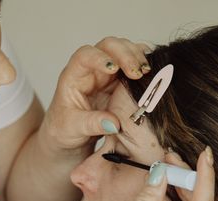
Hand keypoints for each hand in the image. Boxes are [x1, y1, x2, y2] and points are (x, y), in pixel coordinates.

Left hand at [41, 37, 149, 152]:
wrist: (70, 136)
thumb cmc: (64, 129)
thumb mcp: (73, 129)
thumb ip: (92, 124)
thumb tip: (114, 124)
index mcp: (74, 76)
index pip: (85, 56)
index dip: (99, 57)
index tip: (113, 68)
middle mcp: (91, 69)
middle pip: (109, 46)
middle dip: (125, 54)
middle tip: (138, 71)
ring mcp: (107, 74)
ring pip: (124, 52)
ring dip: (137, 58)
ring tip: (148, 72)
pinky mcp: (120, 82)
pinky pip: (134, 66)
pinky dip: (144, 67)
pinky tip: (153, 75)